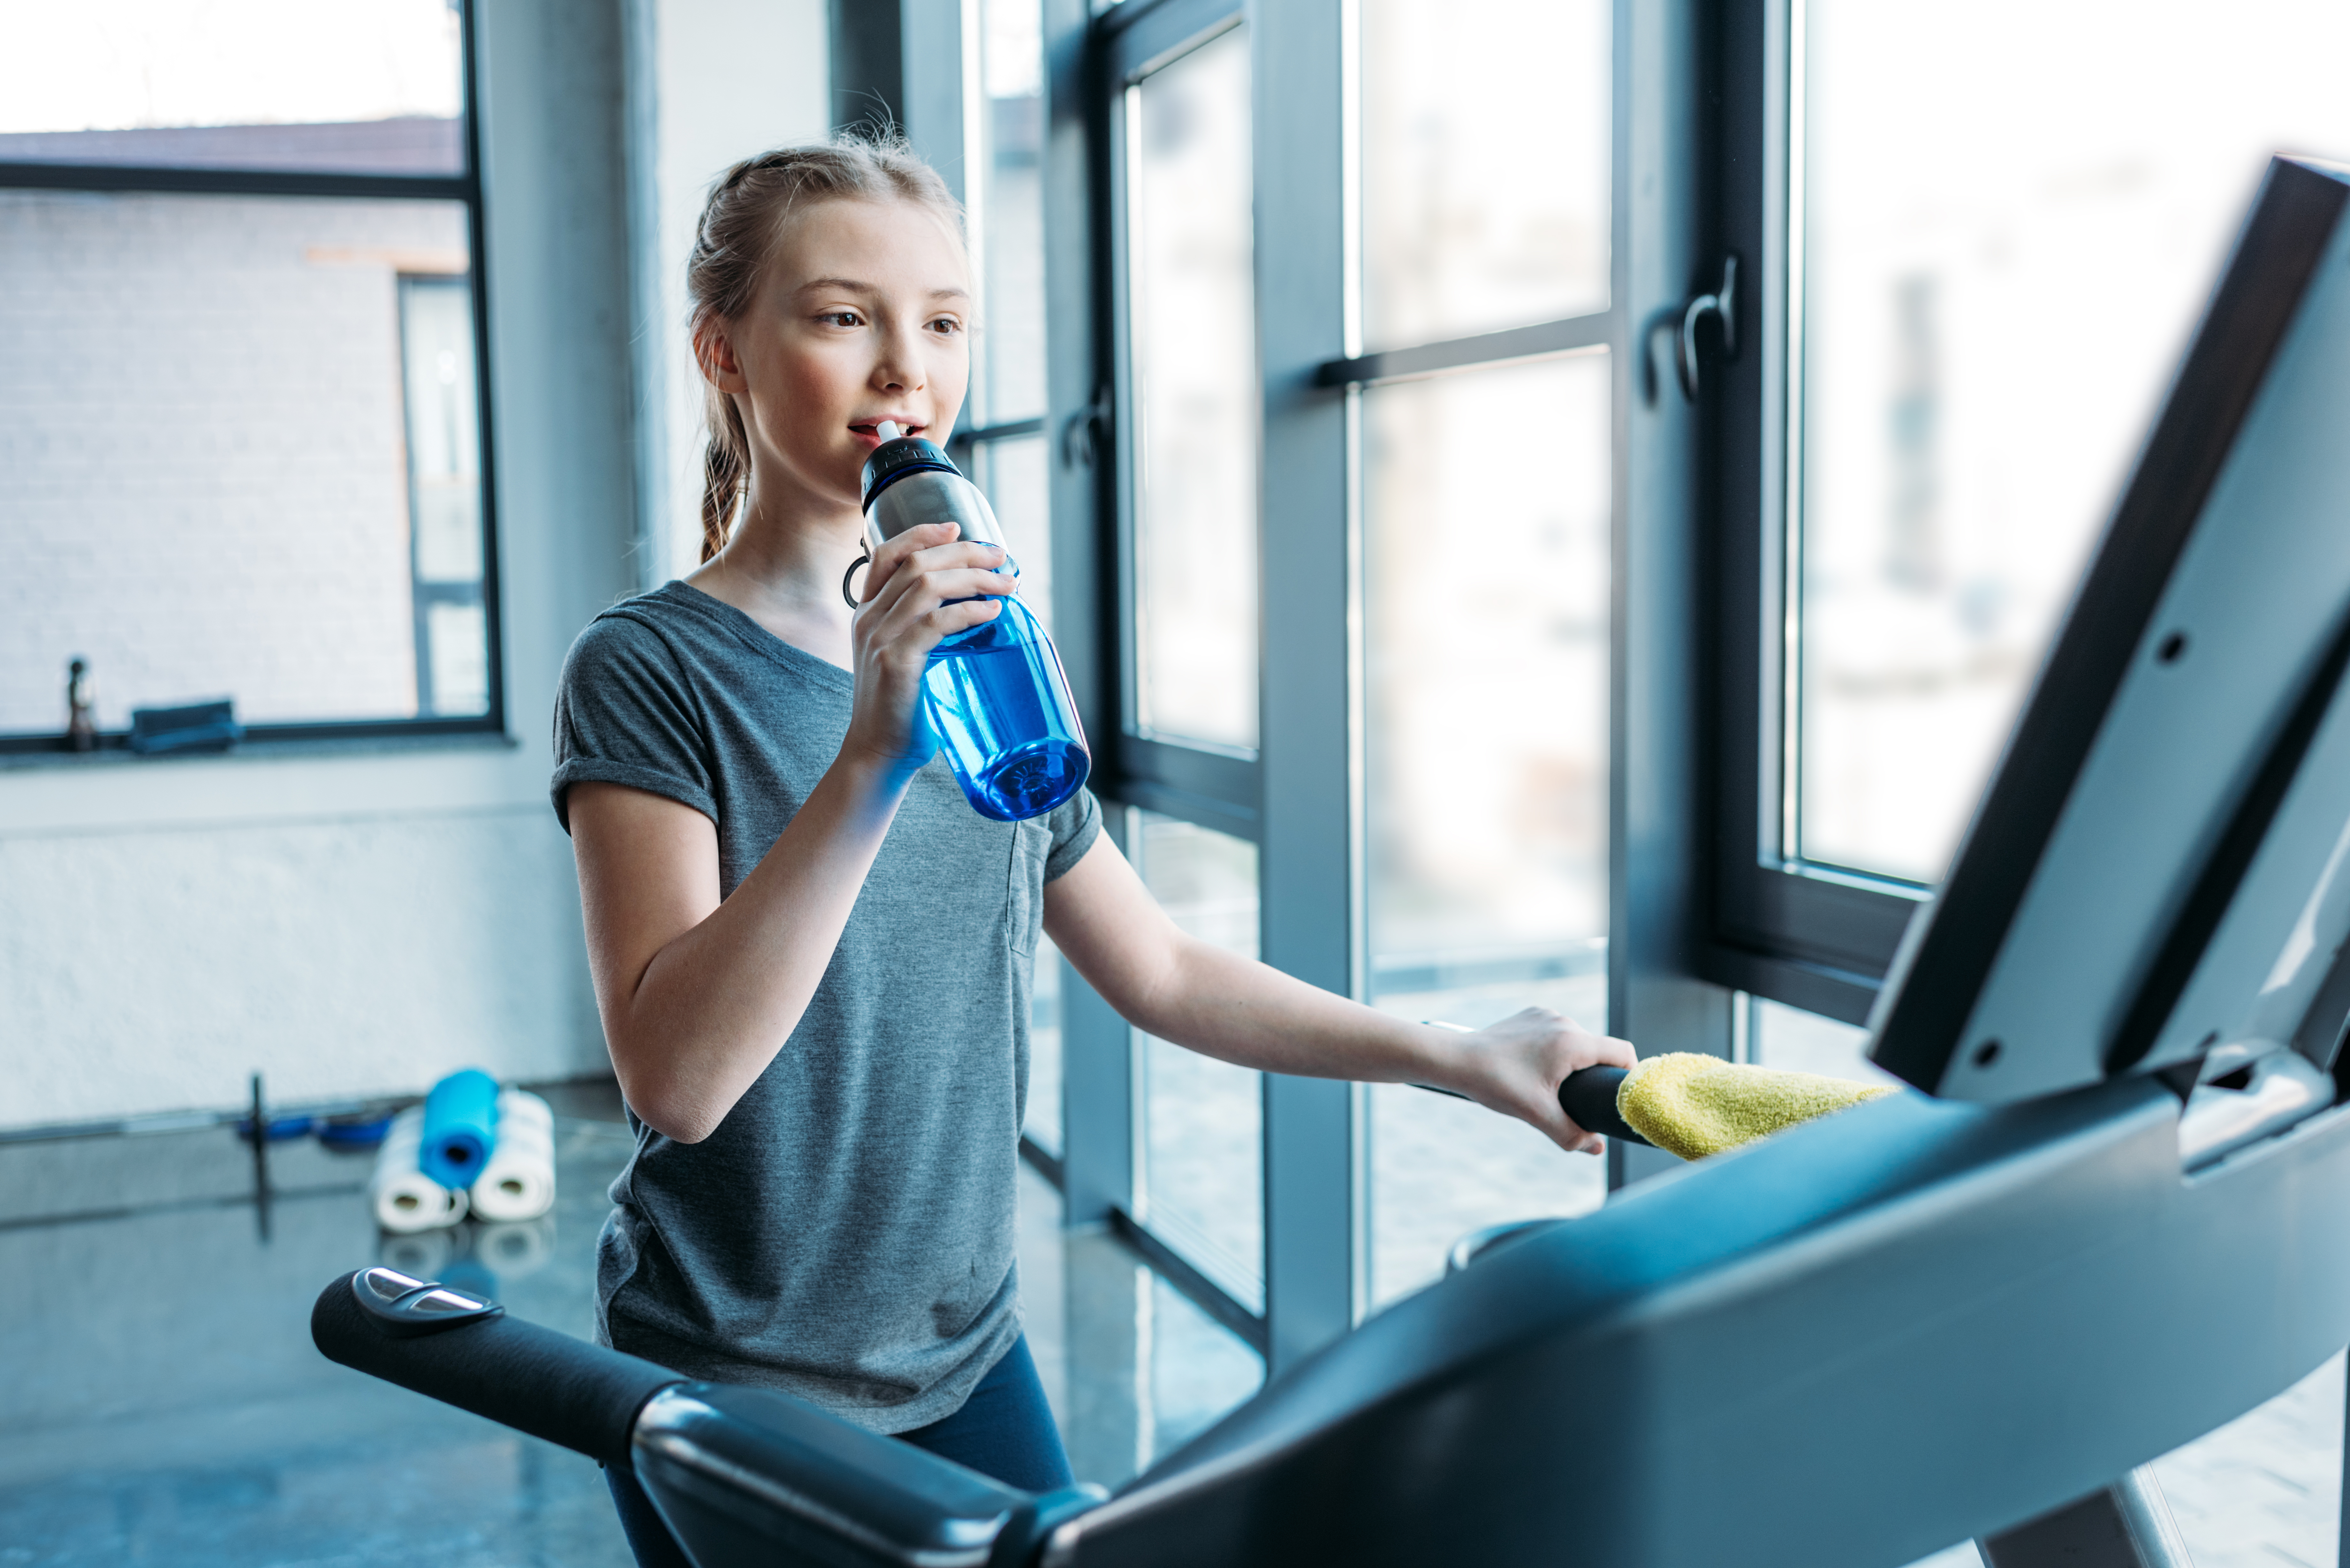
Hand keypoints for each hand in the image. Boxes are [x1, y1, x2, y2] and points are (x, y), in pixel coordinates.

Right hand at [840, 521, 1017, 778]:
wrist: (878, 753)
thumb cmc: (900, 707)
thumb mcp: (903, 655)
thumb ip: (922, 627)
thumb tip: (972, 605)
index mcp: (867, 611)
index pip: (886, 554)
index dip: (922, 534)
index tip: (957, 528)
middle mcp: (868, 618)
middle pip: (916, 563)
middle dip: (964, 553)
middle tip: (1001, 557)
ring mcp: (879, 639)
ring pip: (927, 586)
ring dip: (974, 578)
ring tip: (1007, 584)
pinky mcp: (896, 663)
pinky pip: (936, 623)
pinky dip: (969, 612)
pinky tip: (992, 612)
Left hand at [1442, 1007, 1637, 1154]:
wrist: (1457, 1059)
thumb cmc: (1496, 1083)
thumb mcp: (1537, 1114)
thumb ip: (1571, 1135)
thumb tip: (1597, 1148)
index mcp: (1572, 1042)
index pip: (1622, 1053)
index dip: (1629, 1076)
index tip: (1619, 1097)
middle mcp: (1564, 1022)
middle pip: (1599, 1049)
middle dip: (1596, 1075)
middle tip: (1581, 1100)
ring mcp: (1547, 1016)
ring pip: (1577, 1042)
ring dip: (1573, 1063)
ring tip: (1553, 1086)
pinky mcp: (1532, 1015)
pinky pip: (1557, 1034)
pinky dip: (1555, 1051)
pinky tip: (1536, 1069)